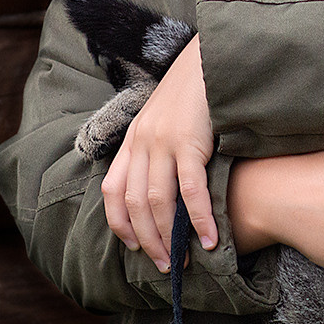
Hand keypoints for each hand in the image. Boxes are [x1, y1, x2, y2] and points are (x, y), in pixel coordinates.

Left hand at [101, 35, 217, 270]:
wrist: (208, 58)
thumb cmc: (191, 92)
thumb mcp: (162, 119)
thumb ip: (155, 148)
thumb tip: (161, 190)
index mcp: (132, 138)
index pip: (112, 191)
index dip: (120, 224)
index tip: (134, 247)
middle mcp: (142, 141)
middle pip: (135, 204)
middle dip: (148, 241)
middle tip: (166, 265)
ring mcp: (164, 141)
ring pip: (158, 202)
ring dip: (171, 237)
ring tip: (185, 260)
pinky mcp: (190, 141)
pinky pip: (190, 190)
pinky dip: (199, 219)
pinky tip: (210, 238)